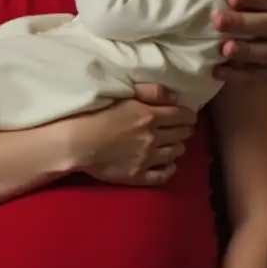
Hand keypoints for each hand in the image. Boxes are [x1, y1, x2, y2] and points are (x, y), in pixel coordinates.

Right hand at [70, 84, 194, 185]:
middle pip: (182, 134)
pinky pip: (163, 175)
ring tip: (173, 144)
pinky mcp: (138, 176)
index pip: (182, 115)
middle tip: (182, 128)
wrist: (77, 141)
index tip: (188, 115)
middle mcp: (154, 138)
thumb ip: (151, 92)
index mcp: (150, 116)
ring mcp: (147, 159)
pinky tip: (169, 165)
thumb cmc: (96, 113)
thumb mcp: (124, 94)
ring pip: (175, 153)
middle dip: (185, 130)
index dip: (189, 115)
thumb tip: (175, 97)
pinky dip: (170, 169)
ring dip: (178, 147)